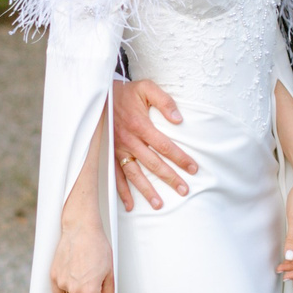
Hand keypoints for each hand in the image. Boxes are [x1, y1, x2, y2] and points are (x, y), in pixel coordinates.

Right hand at [50, 221, 115, 292]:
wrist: (81, 228)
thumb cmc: (98, 247)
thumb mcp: (109, 272)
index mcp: (90, 291)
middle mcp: (74, 289)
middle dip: (88, 292)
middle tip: (92, 273)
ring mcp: (61, 282)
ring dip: (76, 287)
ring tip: (81, 269)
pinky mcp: (53, 275)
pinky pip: (58, 290)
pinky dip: (63, 285)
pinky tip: (71, 272)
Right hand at [111, 79, 197, 209]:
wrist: (99, 95)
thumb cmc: (126, 92)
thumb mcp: (146, 88)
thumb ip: (164, 101)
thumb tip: (179, 120)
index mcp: (140, 124)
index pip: (164, 145)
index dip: (180, 158)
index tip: (193, 169)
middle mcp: (129, 140)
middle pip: (153, 163)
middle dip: (169, 178)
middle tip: (184, 190)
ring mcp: (117, 149)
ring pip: (134, 173)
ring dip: (146, 190)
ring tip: (159, 204)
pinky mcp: (109, 154)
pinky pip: (115, 175)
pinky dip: (122, 191)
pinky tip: (130, 205)